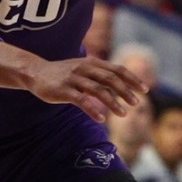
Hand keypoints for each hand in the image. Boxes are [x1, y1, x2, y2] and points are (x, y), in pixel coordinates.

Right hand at [22, 55, 149, 121]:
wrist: (36, 73)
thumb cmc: (64, 73)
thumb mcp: (83, 69)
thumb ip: (100, 75)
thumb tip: (122, 86)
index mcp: (92, 62)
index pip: (117, 69)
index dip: (132, 79)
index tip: (145, 89)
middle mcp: (85, 68)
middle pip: (110, 79)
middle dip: (125, 91)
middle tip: (137, 103)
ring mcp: (74, 79)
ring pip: (98, 90)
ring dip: (113, 103)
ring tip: (123, 114)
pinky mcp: (63, 90)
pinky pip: (81, 100)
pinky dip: (93, 110)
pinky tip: (101, 119)